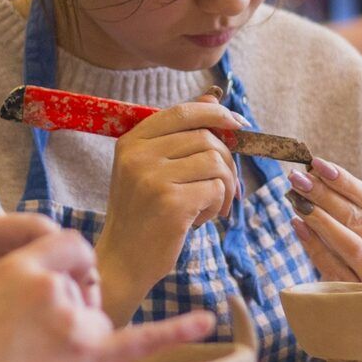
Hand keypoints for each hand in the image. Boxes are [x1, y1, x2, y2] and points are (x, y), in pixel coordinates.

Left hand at [0, 212, 72, 347]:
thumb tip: (37, 334)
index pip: (39, 229)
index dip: (70, 258)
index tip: (85, 296)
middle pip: (47, 237)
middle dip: (72, 270)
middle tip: (88, 309)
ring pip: (44, 249)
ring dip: (62, 278)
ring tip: (77, 314)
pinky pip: (31, 261)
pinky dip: (48, 283)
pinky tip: (55, 314)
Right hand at [0, 230, 215, 361]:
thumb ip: (35, 281)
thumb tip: (75, 287)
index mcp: (23, 263)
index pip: (74, 246)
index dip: (73, 267)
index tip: (61, 290)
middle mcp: (52, 284)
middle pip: (89, 289)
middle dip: (73, 313)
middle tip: (30, 345)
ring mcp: (70, 319)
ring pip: (98, 321)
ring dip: (78, 342)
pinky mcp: (84, 356)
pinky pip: (138, 339)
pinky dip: (175, 329)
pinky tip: (205, 319)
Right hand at [99, 91, 241, 318]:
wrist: (123, 262)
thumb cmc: (141, 215)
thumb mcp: (148, 169)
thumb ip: (177, 135)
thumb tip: (213, 100)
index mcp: (132, 141)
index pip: (183, 112)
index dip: (216, 114)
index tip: (238, 125)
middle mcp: (139, 156)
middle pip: (206, 138)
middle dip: (226, 161)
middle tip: (223, 187)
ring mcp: (153, 179)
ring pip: (216, 163)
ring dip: (224, 187)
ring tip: (209, 206)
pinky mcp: (172, 204)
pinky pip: (217, 189)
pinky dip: (219, 205)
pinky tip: (202, 219)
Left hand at [288, 158, 361, 282]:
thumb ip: (350, 204)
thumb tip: (314, 174)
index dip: (344, 181)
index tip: (317, 163)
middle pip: (358, 220)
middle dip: (325, 195)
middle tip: (298, 178)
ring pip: (349, 244)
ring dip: (319, 218)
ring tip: (296, 199)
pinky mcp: (359, 297)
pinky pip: (332, 267)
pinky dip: (313, 245)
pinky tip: (297, 225)